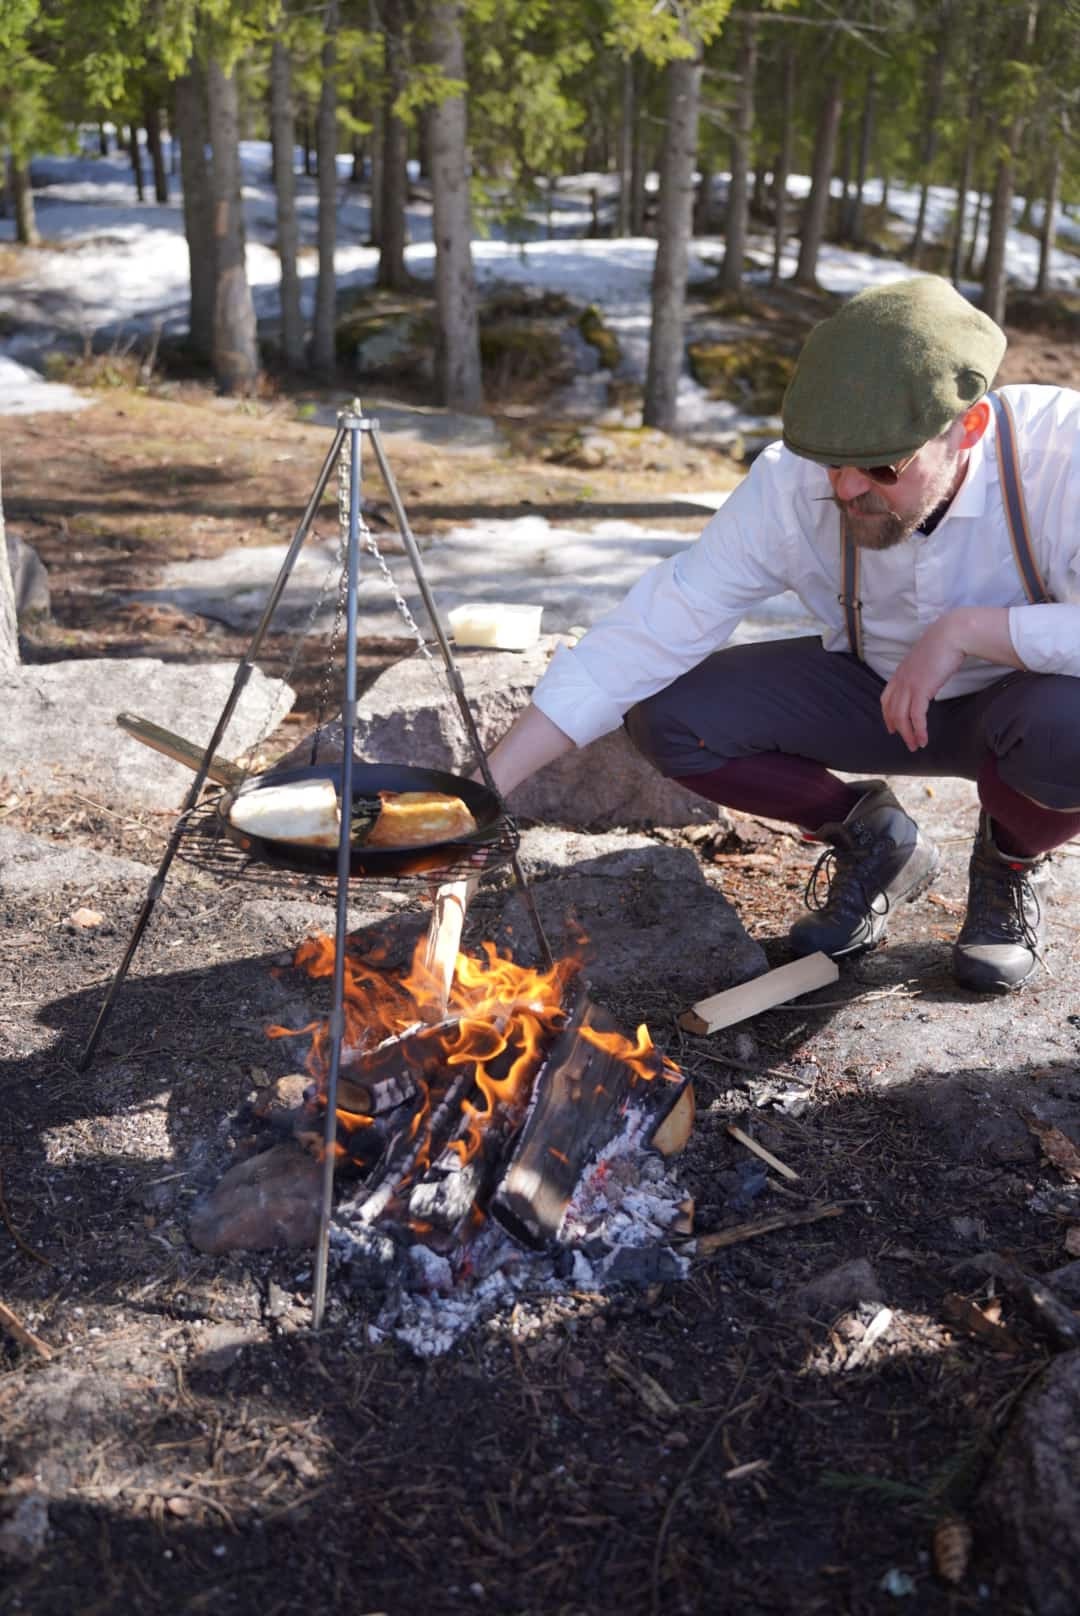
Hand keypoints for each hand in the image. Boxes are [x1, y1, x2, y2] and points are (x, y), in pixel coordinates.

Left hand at [881, 614, 965, 751]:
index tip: (891, 727)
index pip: (887, 697)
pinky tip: (924, 739)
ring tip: (916, 746)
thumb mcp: (927, 659)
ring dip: (908, 735)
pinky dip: (919, 730)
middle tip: (907, 742)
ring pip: (901, 717)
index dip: (887, 714)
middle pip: (892, 711)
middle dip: (898, 729)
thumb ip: (922, 671)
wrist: (951, 634)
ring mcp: (909, 685)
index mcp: (901, 672)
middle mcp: (901, 680)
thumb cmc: (944, 643)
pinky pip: (916, 717)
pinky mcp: (921, 690)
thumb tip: (929, 680)